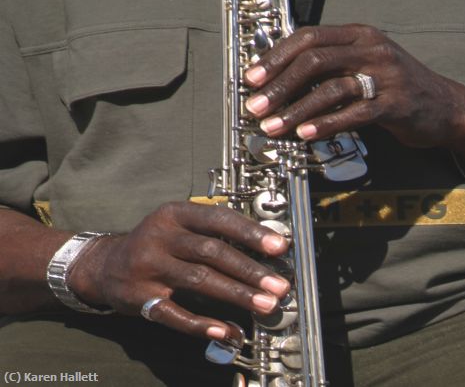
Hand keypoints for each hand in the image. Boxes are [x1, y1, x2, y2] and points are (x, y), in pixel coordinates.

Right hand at [67, 202, 289, 340]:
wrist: (106, 264)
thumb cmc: (156, 243)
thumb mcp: (178, 224)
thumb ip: (213, 231)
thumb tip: (262, 248)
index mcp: (174, 214)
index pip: (219, 219)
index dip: (251, 233)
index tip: (280, 247)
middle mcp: (160, 236)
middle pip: (212, 252)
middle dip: (250, 270)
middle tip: (279, 285)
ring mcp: (148, 267)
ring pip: (199, 281)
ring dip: (236, 294)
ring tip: (265, 304)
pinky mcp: (140, 297)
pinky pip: (176, 313)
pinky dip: (203, 323)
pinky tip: (227, 330)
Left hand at [244, 24, 464, 148]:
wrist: (445, 107)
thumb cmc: (396, 88)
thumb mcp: (363, 66)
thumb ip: (330, 68)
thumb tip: (283, 80)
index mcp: (358, 36)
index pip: (308, 37)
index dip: (276, 57)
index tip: (252, 77)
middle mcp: (371, 49)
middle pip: (314, 60)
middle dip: (279, 84)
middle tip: (257, 106)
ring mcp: (385, 75)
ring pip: (331, 88)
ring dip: (296, 109)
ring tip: (274, 126)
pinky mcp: (395, 104)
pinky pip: (354, 113)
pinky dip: (326, 124)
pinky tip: (305, 135)